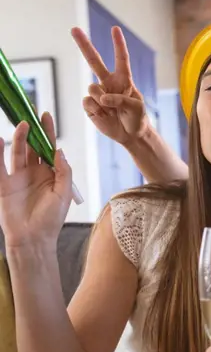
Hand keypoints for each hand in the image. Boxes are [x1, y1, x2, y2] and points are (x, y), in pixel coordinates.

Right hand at [0, 114, 71, 248]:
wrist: (34, 238)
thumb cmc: (52, 219)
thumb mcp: (63, 193)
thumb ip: (63, 171)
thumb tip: (58, 150)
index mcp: (51, 174)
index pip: (49, 148)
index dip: (48, 132)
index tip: (46, 115)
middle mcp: (34, 173)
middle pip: (33, 147)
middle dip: (33, 130)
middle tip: (31, 112)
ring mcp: (18, 178)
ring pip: (18, 153)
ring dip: (20, 138)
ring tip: (23, 123)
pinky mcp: (4, 185)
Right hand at [71, 26, 148, 145]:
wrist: (130, 135)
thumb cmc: (137, 118)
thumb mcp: (136, 108)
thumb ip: (121, 100)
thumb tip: (102, 98)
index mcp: (123, 80)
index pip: (121, 59)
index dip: (118, 44)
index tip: (115, 29)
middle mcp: (108, 83)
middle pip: (94, 61)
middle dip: (84, 44)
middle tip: (74, 29)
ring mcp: (97, 93)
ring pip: (92, 88)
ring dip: (101, 100)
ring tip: (111, 110)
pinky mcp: (89, 105)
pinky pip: (87, 102)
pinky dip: (96, 110)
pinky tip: (103, 115)